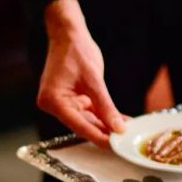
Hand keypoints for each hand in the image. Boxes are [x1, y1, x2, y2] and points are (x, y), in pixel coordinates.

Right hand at [37, 0, 124, 146]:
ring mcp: (64, 103)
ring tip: (128, 132)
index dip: (99, 137)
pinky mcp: (73, 99)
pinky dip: (105, 115)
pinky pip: (91, 111)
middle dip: (105, 133)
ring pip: (89, 120)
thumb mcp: (94, 80)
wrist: (69, 34)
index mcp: (53, 101)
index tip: (115, 146)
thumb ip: (106, 106)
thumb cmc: (76, 51)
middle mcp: (55, 105)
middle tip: (125, 141)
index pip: (79, 125)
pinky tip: (122, 121)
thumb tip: (118, 127)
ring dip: (107, 125)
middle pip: (83, 125)